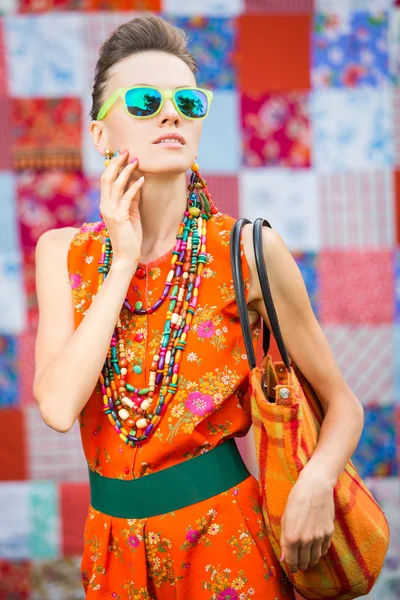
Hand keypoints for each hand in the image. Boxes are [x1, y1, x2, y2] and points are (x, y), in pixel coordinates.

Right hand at [100, 149, 143, 267]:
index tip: (123, 154)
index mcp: (106, 204)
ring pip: (116, 185)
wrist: (126, 257)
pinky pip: (127, 198)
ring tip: (136, 161)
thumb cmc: (130, 237)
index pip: (106, 180)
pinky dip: (134, 187)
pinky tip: (142, 180)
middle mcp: (105, 206)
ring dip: (126, 171)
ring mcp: (111, 212)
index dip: (113, 165)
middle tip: (127, 151)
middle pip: (108, 178)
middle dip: (117, 163)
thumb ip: (132, 199)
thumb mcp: (131, 214)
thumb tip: (136, 182)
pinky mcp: (119, 218)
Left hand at [280, 470, 334, 572]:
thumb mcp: (285, 518)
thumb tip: (284, 559)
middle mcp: (306, 540)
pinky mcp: (329, 532)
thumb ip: (284, 540)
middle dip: (300, 565)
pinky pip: (324, 550)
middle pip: (304, 562)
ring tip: (307, 560)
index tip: (292, 567)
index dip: (291, 566)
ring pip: (315, 559)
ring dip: (310, 561)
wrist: (315, 486)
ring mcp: (319, 537)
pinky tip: (316, 550)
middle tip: (299, 564)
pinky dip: (320, 553)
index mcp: (292, 537)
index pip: (292, 561)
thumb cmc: (296, 499)